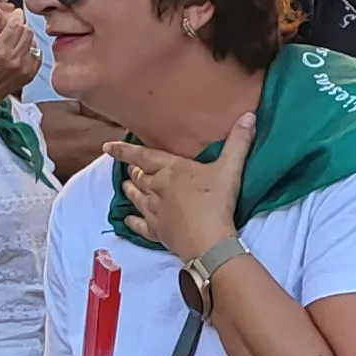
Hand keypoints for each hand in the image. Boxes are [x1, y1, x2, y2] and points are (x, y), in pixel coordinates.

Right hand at [0, 7, 38, 118]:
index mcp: (0, 51)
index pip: (16, 26)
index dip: (17, 16)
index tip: (16, 13)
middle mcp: (15, 59)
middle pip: (27, 32)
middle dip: (21, 26)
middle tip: (14, 27)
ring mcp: (25, 68)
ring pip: (33, 41)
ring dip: (26, 37)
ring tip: (15, 40)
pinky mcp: (31, 73)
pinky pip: (37, 53)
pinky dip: (31, 48)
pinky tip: (21, 50)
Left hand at [110, 112, 252, 261]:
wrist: (207, 240)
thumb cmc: (216, 201)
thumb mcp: (230, 168)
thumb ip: (238, 142)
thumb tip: (249, 115)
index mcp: (171, 170)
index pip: (143, 156)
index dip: (124, 151)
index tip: (106, 147)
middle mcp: (157, 189)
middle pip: (140, 177)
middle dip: (133, 171)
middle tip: (128, 168)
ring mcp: (155, 212)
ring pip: (136, 198)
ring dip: (130, 191)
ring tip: (126, 186)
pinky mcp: (157, 232)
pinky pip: (140, 225)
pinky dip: (133, 221)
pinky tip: (128, 219)